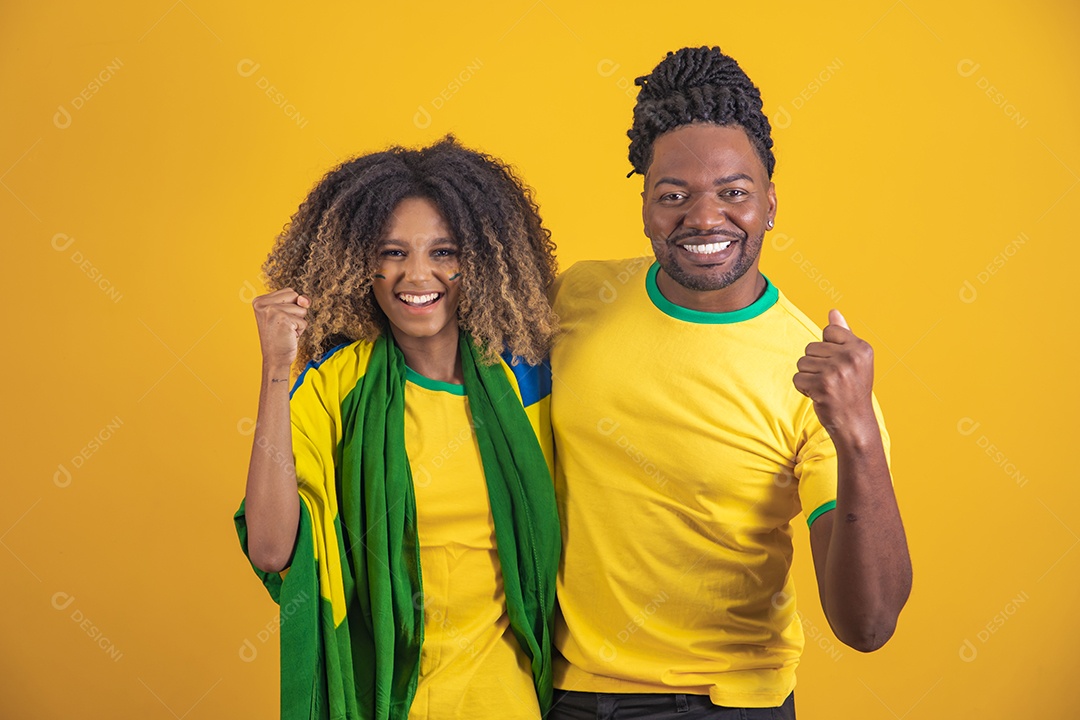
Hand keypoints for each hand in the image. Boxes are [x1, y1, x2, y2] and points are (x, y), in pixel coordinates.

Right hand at [252, 288, 309, 368]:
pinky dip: (300, 330)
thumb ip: (297, 302)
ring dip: (298, 322)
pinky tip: (288, 336)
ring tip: (286, 331)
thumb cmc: (281, 337)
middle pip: (295, 295)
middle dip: (296, 312)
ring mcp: (271, 311)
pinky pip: (303, 321)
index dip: (292, 306)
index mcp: (259, 300)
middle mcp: (262, 304)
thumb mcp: (288, 314)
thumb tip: (304, 299)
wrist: (275, 359)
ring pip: (301, 309)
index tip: (280, 320)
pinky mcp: (283, 320)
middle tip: (284, 325)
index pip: (289, 292)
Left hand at [793, 309, 875, 440]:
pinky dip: (804, 388)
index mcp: (862, 347)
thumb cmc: (852, 389)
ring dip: (809, 376)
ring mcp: (837, 371)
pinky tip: (820, 396)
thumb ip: (844, 335)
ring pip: (802, 362)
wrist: (855, 423)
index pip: (828, 332)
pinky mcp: (822, 385)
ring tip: (826, 388)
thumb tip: (833, 311)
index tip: (841, 365)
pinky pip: (797, 378)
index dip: (828, 349)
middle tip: (833, 381)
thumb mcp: (854, 360)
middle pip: (811, 347)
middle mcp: (851, 357)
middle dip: (816, 364)